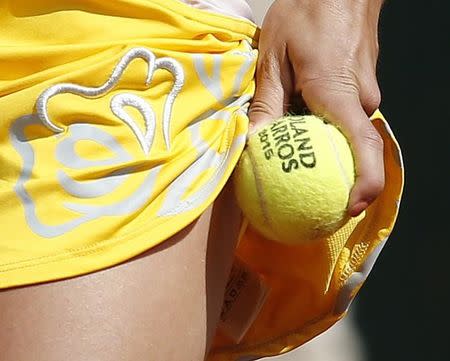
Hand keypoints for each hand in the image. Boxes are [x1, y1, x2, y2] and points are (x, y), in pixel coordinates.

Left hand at [249, 0, 384, 216]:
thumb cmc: (308, 11)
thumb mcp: (274, 56)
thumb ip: (268, 101)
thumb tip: (256, 142)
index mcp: (338, 92)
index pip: (364, 146)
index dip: (365, 184)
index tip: (353, 208)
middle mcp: (359, 98)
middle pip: (350, 147)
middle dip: (333, 173)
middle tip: (305, 190)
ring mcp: (364, 92)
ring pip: (345, 132)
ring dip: (324, 147)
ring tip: (295, 158)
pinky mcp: (360, 86)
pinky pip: (344, 117)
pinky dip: (326, 129)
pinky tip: (302, 128)